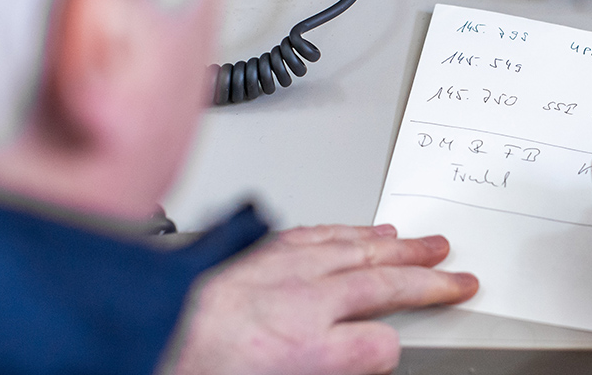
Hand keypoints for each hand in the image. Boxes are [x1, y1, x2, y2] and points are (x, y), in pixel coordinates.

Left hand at [169, 224, 477, 374]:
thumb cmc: (198, 364)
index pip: (376, 343)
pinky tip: (359, 230)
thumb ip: (338, 358)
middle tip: (455, 270)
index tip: (432, 316)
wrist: (136, 329)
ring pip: (353, 248)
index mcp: (302, 344)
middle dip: (422, 276)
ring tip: (419, 242)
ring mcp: (279, 269)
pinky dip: (347, 231)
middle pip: (378, 281)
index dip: (408, 328)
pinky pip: (316, 234)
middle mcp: (298, 299)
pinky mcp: (258, 252)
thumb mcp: (282, 373)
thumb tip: (377, 347)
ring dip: (393, 245)